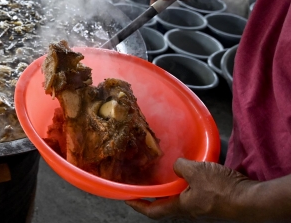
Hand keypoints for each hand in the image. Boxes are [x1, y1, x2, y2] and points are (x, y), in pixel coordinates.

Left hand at [126, 158, 255, 220]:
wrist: (251, 199)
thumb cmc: (223, 190)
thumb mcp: (195, 171)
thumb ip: (181, 167)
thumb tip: (176, 166)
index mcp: (181, 207)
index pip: (153, 211)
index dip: (138, 205)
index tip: (126, 197)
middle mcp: (189, 210)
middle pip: (164, 206)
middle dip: (151, 197)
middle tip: (141, 184)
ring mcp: (201, 207)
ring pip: (178, 199)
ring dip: (168, 189)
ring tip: (160, 176)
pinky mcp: (212, 201)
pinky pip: (192, 193)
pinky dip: (184, 184)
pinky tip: (186, 172)